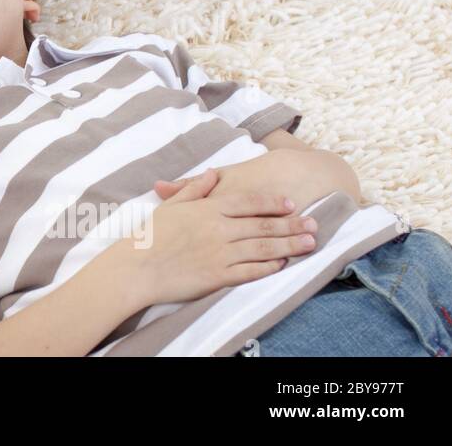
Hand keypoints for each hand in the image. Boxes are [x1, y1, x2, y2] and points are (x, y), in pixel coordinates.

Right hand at [135, 169, 317, 305]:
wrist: (137, 267)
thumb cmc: (150, 235)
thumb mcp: (172, 206)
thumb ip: (196, 188)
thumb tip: (214, 174)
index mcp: (208, 209)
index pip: (248, 202)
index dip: (273, 203)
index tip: (291, 204)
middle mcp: (219, 230)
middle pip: (263, 225)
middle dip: (292, 225)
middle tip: (314, 224)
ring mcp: (220, 253)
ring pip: (263, 248)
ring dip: (289, 246)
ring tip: (309, 244)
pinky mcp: (218, 276)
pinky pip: (250, 271)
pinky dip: (269, 268)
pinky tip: (282, 265)